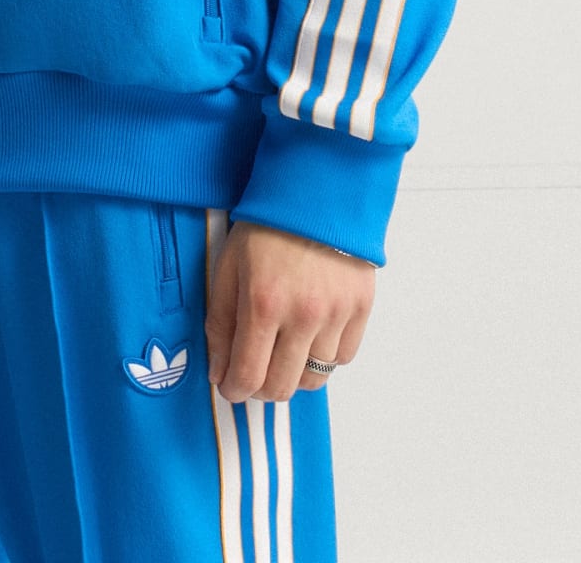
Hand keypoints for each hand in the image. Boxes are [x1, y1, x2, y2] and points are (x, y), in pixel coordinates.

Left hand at [207, 217, 374, 401]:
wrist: (315, 191)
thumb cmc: (266, 226)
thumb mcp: (228, 267)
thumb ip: (220, 324)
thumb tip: (219, 372)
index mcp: (263, 303)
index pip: (249, 376)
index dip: (234, 389)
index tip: (230, 385)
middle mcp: (303, 315)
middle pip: (282, 387)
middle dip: (261, 387)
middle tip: (254, 370)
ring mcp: (336, 313)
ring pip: (314, 378)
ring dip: (293, 372)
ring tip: (283, 349)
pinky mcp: (361, 307)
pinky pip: (342, 358)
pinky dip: (324, 357)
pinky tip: (311, 334)